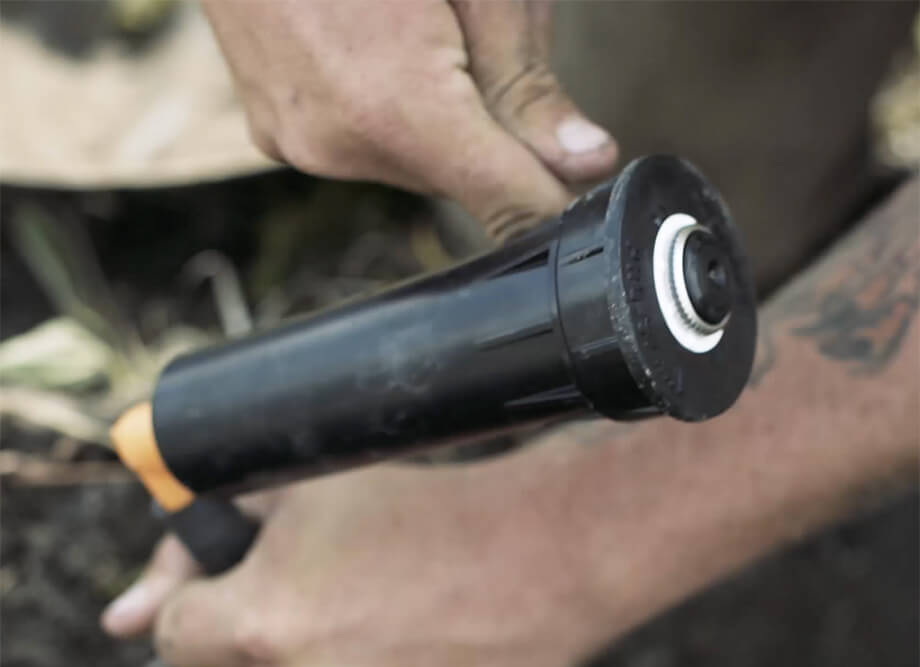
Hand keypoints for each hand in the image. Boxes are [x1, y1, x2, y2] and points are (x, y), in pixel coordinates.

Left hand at [102, 456, 613, 666]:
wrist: (545, 556)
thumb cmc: (427, 511)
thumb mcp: (304, 492)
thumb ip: (197, 547)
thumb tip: (115, 620)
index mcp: (258, 622)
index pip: (175, 635)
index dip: (213, 606)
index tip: (251, 593)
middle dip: (265, 647)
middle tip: (336, 604)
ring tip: (388, 634)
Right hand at [202, 0, 617, 238]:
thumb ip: (527, 85)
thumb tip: (585, 164)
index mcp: (393, 106)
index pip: (507, 198)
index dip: (552, 199)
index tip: (576, 189)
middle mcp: (336, 143)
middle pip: (458, 177)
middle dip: (487, 130)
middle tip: (472, 36)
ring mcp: (297, 142)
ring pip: (410, 161)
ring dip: (434, 120)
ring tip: (411, 28)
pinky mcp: (274, 133)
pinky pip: (359, 146)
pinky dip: (385, 113)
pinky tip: (372, 43)